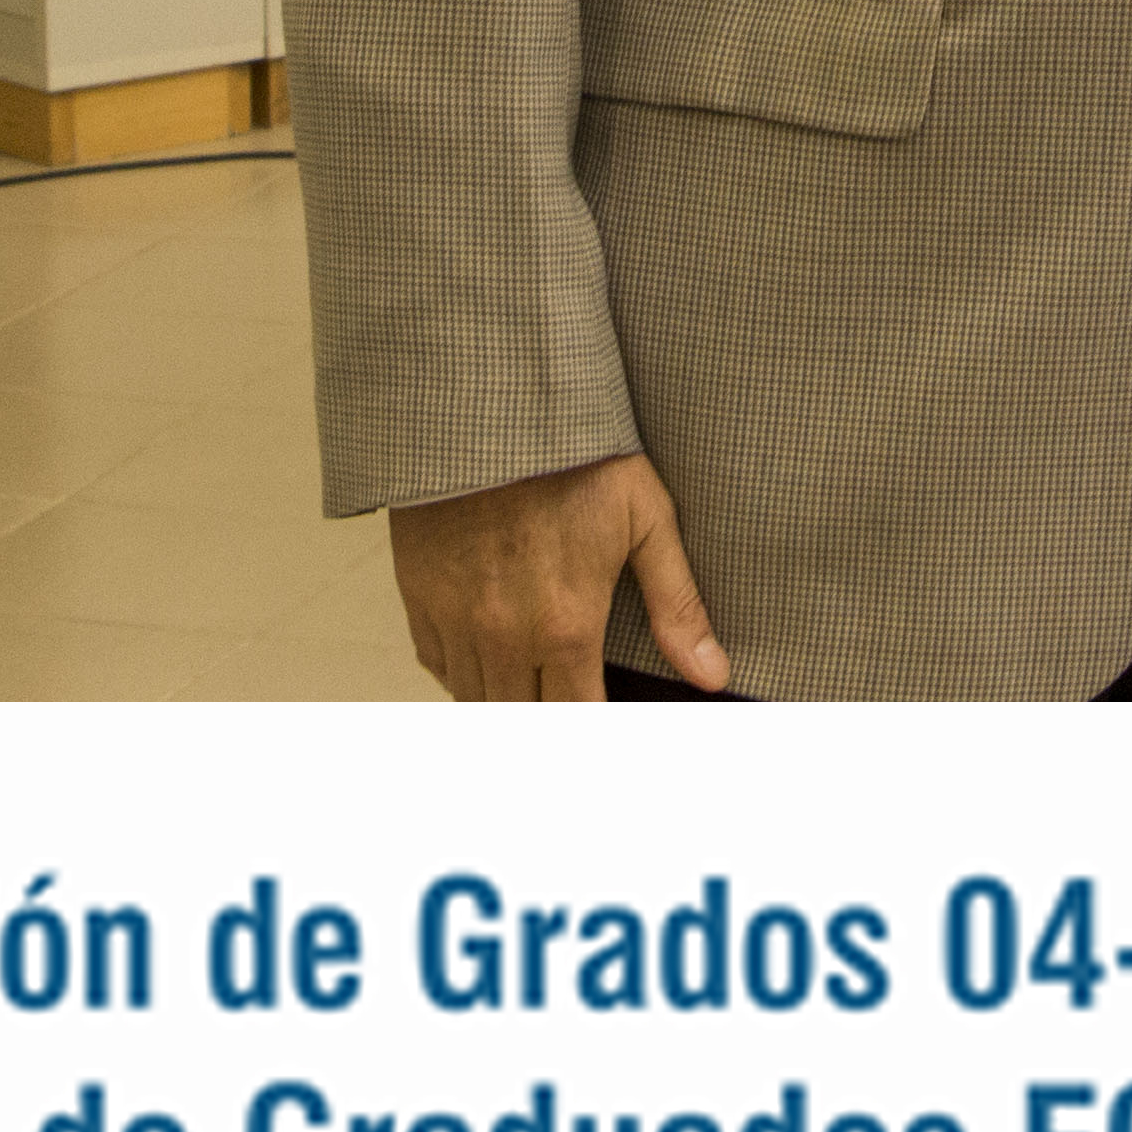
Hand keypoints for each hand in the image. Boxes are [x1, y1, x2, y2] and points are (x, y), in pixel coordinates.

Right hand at [387, 452, 728, 700]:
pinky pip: (436, 664)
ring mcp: (455, 618)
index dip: (594, 729)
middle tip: (571, 703)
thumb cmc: (573, 452)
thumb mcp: (644, 517)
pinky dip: (462, 673)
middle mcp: (503, 636)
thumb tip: (712, 674)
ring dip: (507, 702)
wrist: (485, 402)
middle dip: (550, 720)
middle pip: (522, 722)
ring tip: (535, 687)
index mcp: (565, 625)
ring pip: (475, 701)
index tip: (605, 715)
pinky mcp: (418, 594)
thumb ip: (677, 604)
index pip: (578, 721)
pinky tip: (490, 656)